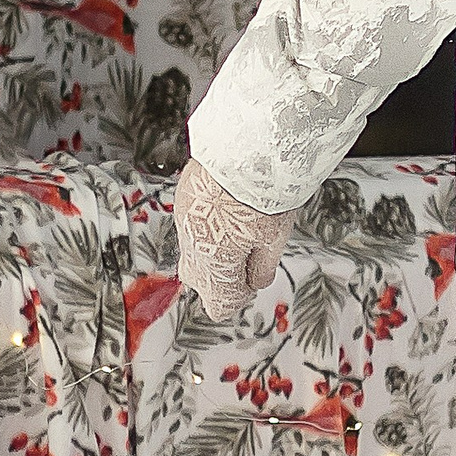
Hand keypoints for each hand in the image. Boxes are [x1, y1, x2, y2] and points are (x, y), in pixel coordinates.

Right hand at [173, 156, 294, 318]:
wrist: (245, 150)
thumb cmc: (263, 195)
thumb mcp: (274, 239)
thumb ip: (261, 267)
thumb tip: (256, 281)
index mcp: (215, 268)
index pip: (220, 306)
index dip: (240, 296)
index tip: (253, 281)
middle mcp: (192, 250)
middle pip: (202, 281)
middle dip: (224, 273)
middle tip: (250, 253)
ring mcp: (183, 224)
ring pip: (194, 251)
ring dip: (215, 247)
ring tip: (240, 225)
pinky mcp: (182, 200)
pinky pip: (192, 224)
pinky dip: (208, 223)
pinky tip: (227, 208)